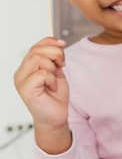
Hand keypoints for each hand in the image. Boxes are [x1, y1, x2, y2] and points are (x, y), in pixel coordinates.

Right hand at [13, 37, 70, 153]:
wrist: (57, 116)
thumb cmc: (55, 96)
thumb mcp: (56, 71)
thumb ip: (53, 58)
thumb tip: (58, 43)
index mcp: (27, 67)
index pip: (36, 46)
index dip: (51, 42)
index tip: (63, 45)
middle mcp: (21, 72)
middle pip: (37, 50)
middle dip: (55, 54)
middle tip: (61, 65)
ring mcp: (21, 80)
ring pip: (38, 59)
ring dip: (52, 68)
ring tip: (53, 80)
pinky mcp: (25, 89)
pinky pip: (42, 73)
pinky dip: (51, 79)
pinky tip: (51, 87)